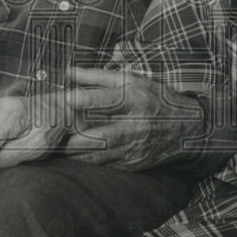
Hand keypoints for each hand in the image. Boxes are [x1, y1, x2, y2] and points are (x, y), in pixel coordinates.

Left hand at [61, 66, 204, 170]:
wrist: (187, 129)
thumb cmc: (155, 99)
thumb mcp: (132, 80)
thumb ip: (98, 77)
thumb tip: (69, 72)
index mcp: (135, 99)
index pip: (106, 99)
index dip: (84, 99)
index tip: (64, 98)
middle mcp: (135, 126)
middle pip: (99, 136)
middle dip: (72, 138)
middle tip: (50, 134)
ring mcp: (134, 148)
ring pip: (98, 155)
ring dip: (75, 153)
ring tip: (53, 148)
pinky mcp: (133, 164)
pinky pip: (105, 164)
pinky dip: (87, 161)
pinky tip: (71, 156)